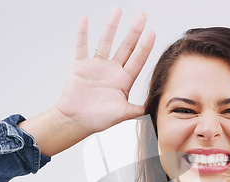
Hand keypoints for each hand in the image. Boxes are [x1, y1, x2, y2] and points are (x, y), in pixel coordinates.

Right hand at [56, 8, 154, 133]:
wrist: (76, 121)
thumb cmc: (98, 120)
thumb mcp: (122, 114)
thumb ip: (137, 109)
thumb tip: (153, 108)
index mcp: (124, 81)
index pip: (137, 60)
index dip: (145, 47)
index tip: (152, 33)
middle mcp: (112, 71)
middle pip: (126, 47)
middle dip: (134, 31)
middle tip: (142, 17)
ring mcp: (97, 67)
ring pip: (106, 42)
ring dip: (112, 26)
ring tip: (118, 11)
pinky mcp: (81, 66)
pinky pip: (82, 46)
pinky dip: (82, 33)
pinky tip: (85, 20)